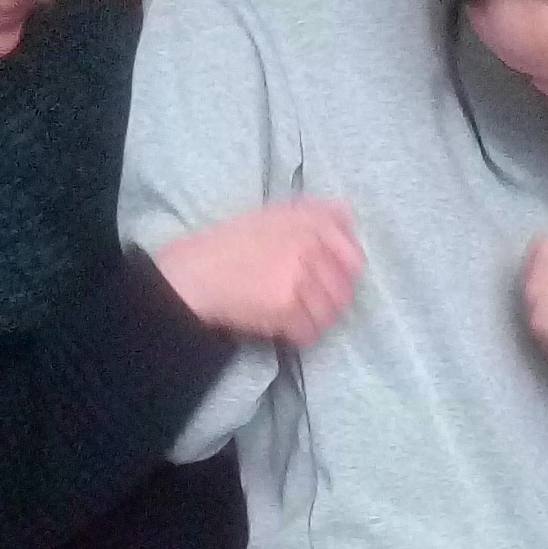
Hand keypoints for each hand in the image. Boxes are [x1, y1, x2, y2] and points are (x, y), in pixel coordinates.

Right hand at [157, 199, 361, 346]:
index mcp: (308, 221)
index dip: (346, 274)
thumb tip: (348, 212)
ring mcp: (300, 277)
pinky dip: (300, 336)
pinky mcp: (287, 307)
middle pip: (344, 289)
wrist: (194, 274)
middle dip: (331, 302)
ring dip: (316, 320)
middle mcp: (309, 246)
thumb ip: (312, 214)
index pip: (353, 255)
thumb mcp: (271, 216)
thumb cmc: (228, 245)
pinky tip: (285, 329)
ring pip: (330, 313)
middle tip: (310, 304)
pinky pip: (310, 332)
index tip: (333, 281)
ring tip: (296, 317)